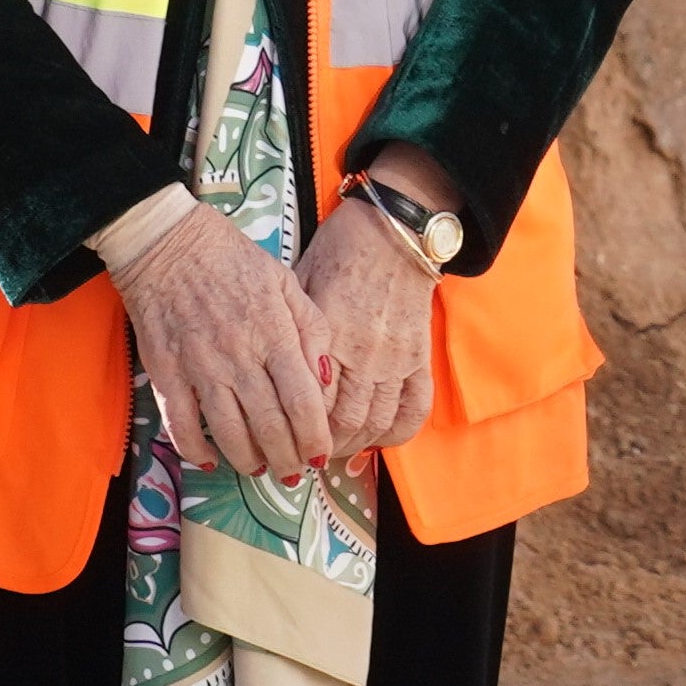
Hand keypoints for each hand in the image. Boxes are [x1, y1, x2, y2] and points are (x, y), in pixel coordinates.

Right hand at [111, 208, 335, 483]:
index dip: (314, 437)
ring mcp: (200, 368)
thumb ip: (312, 328)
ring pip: (229, 432)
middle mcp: (239, 356)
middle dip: (287, 459)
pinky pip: (182, 425)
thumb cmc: (232, 259)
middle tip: (294, 472)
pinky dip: (197, 450)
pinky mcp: (166, 373)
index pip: (303, 401)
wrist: (168, 242)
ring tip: (260, 470)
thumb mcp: (286, 281)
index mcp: (274, 333)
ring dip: (248, 460)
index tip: (320, 455)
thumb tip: (327, 377)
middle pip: (269, 426)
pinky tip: (210, 460)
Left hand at [294, 184, 442, 462]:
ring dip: (353, 447)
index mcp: (327, 334)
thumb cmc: (338, 252)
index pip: (310, 402)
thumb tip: (265, 370)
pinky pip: (414, 408)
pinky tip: (378, 439)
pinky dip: (396, 432)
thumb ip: (290, 331)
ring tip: (333, 451)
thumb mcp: (299, 283)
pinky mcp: (419, 357)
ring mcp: (395, 358)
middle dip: (320, 448)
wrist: (393, 229)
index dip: (293, 429)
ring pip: (375, 423)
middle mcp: (362, 353)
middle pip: (342, 423)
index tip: (278, 439)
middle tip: (301, 456)